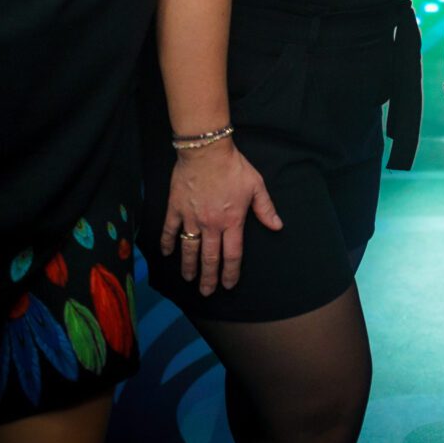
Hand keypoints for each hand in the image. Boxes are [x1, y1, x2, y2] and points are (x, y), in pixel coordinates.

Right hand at [159, 139, 282, 296]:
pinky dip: (167, 243)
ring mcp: (191, 218)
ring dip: (188, 266)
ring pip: (189, 249)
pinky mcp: (176, 208)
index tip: (228, 285)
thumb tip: (277, 226)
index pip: (232, 254)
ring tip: (188, 279)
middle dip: (208, 277)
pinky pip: (169, 230)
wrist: (206, 151)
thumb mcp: (256, 186)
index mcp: (232, 221)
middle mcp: (211, 225)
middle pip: (209, 257)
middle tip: (206, 292)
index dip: (230, 272)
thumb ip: (265, 209)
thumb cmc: (233, 167)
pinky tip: (166, 253)